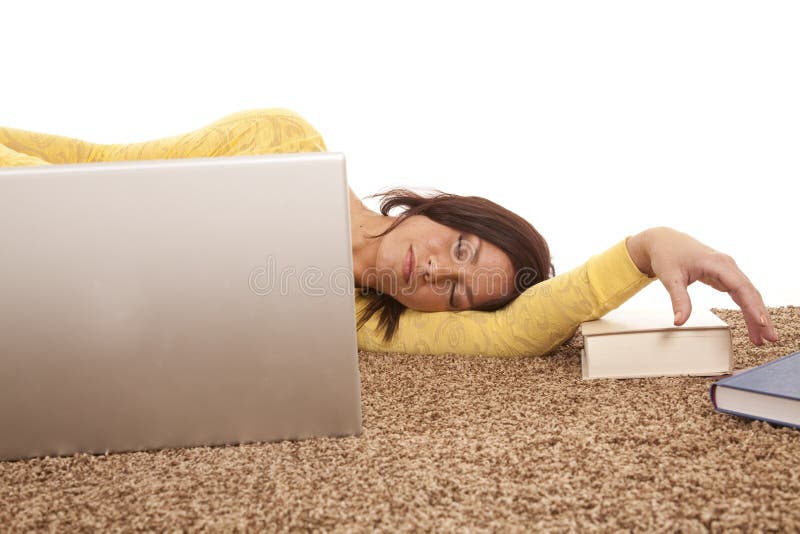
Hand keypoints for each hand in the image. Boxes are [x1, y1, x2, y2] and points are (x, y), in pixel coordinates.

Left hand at [626, 227, 778, 345]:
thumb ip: (678, 300)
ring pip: (748, 294)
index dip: (752, 305)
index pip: (741, 287)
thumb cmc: (667, 254)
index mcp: (717, 263)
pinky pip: (740, 294)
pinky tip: (753, 323)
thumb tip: (680, 321)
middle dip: (761, 315)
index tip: (761, 322)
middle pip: (750, 292)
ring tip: (763, 337)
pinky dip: (747, 309)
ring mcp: (727, 271)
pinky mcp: (724, 276)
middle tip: (770, 337)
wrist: (664, 241)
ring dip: (757, 315)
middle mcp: (727, 266)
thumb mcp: (670, 278)